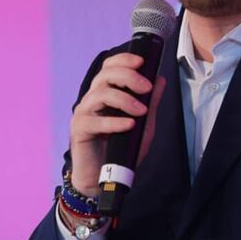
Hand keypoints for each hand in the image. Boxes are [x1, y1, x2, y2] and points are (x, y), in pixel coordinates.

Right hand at [69, 53, 165, 196]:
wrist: (105, 180)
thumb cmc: (122, 150)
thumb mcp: (144, 124)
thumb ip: (150, 103)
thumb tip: (160, 80)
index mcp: (105, 93)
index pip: (109, 67)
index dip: (123, 60)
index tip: (142, 62)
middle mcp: (92, 99)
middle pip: (105, 75)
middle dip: (128, 77)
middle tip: (146, 88)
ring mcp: (84, 114)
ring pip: (100, 94)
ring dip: (124, 99)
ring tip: (141, 111)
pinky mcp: (79, 130)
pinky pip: (95, 121)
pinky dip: (114, 121)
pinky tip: (129, 125)